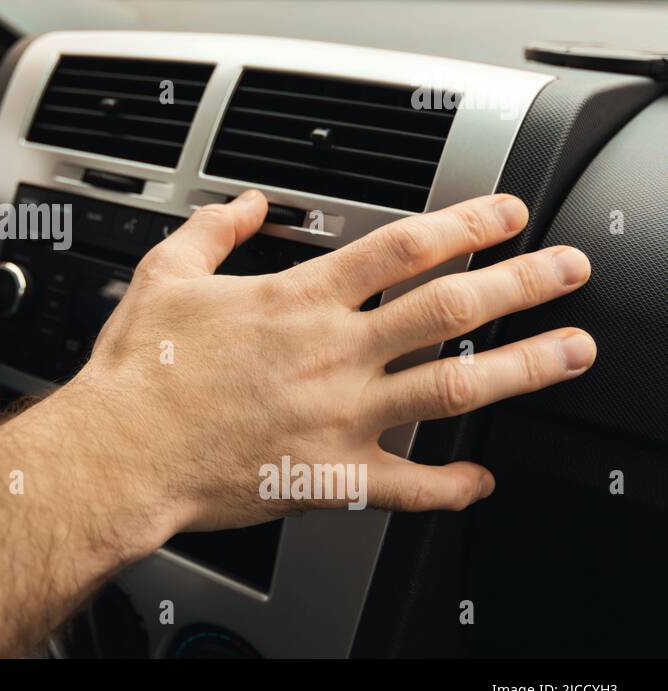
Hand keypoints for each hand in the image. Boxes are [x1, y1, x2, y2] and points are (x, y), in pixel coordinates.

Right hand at [69, 189, 594, 532]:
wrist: (119, 452)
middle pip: (449, 308)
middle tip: (568, 269)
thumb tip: (245, 202)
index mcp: (296, 299)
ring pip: (453, 389)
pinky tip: (479, 481)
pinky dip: (451, 488)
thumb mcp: (166, 276)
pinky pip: (408, 487)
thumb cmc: (138, 371)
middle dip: (522, 282)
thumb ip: (213, 229)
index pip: (402, 249)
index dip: (466, 224)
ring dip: (523, 368)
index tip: (505, 214)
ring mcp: (339, 416)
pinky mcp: (330, 477)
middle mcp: (332, 353)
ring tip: (571, 352)